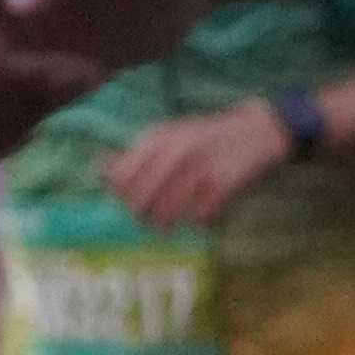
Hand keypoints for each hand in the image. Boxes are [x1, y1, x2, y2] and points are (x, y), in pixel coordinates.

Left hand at [105, 100, 292, 229]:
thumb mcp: (169, 135)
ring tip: (170, 221)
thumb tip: (99, 171)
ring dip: (165, 223)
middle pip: (139, 201)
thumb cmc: (205, 137)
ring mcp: (197, 169)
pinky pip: (196, 218)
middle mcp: (174, 152)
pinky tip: (199, 213)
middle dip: (141, 214)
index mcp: (158, 137)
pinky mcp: (220, 186)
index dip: (120, 195)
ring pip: (165, 214)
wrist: (255, 130)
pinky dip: (195, 221)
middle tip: (148, 217)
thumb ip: (136, 154)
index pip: (121, 177)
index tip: (128, 201)